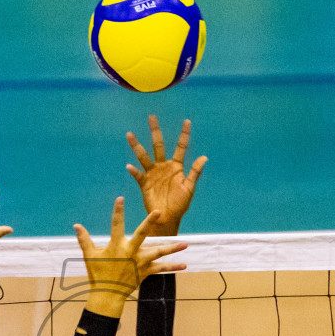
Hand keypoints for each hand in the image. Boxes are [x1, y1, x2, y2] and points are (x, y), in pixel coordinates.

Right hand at [74, 197, 187, 318]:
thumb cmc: (97, 274)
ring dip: (172, 248)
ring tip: (185, 244)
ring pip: (158, 253)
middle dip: (150, 222)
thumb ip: (84, 239)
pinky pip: (161, 269)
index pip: (116, 225)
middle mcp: (130, 252)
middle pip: (142, 234)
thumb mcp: (89, 256)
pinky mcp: (146, 272)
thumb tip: (76, 225)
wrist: (107, 295)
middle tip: (159, 212)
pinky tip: (185, 265)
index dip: (118, 211)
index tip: (120, 199)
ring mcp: (140, 262)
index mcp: (116, 246)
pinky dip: (173, 267)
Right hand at [125, 115, 207, 234]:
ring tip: (130, 135)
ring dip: (137, 146)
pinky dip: (134, 171)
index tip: (187, 121)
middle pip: (158, 145)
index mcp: (176, 166)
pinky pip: (138, 175)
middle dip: (155, 131)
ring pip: (144, 156)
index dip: (184, 134)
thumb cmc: (180, 204)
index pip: (181, 147)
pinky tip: (130, 167)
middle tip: (152, 117)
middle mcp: (163, 166)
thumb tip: (204, 157)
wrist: (168, 218)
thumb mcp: (190, 187)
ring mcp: (153, 174)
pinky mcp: (144, 183)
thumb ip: (195, 172)